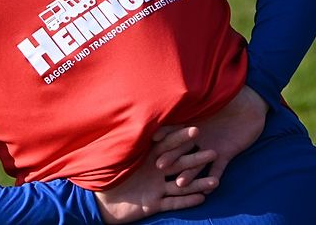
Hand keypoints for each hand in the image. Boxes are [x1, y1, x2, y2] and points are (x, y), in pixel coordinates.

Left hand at [94, 127, 218, 223]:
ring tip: (215, 183)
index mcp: (147, 155)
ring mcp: (156, 187)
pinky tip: (202, 198)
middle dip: (195, 159)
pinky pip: (173, 203)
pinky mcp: (154, 203)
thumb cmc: (104, 172)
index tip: (195, 130)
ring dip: (197, 183)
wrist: (99, 200)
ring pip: (181, 184)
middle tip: (212, 152)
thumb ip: (124, 138)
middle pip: (178, 163)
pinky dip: (187, 201)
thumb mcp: (114, 153)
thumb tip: (127, 113)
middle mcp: (155, 170)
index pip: (166, 144)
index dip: (179, 138)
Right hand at [157, 86, 268, 188]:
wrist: (253, 105)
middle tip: (160, 166)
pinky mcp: (226, 154)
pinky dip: (213, 177)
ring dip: (189, 174)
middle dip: (170, 157)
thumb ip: (195, 98)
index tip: (153, 141)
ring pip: (197, 163)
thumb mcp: (212, 95)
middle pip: (180, 149)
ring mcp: (210, 146)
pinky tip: (208, 190)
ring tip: (180, 184)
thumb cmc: (230, 96)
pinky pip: (218, 168)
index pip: (173, 130)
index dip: (163, 134)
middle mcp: (197, 137)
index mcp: (191, 122)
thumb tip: (176, 91)